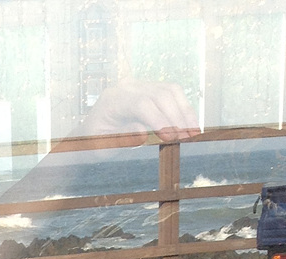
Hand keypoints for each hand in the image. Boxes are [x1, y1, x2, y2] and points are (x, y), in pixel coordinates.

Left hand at [74, 80, 199, 144]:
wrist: (92, 132)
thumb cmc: (95, 142)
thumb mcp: (103, 146)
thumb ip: (122, 139)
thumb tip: (143, 132)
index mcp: (112, 100)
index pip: (141, 104)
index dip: (158, 119)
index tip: (171, 137)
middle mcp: (127, 87)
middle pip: (159, 94)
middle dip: (176, 116)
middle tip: (186, 138)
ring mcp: (140, 85)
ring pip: (170, 90)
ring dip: (184, 111)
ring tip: (193, 132)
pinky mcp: (150, 89)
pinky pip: (172, 93)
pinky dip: (183, 108)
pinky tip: (190, 124)